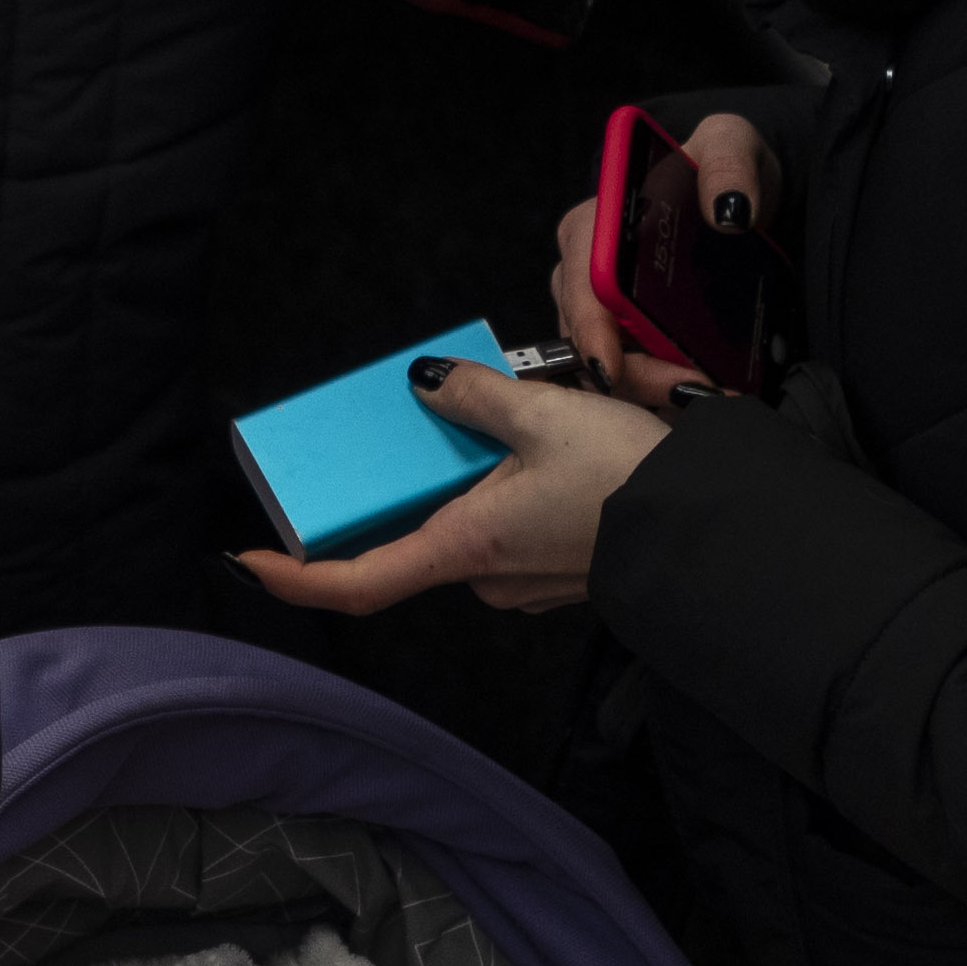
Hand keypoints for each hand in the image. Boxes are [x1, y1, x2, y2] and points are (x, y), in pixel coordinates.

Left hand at [240, 345, 674, 622]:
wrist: (714, 520)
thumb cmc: (630, 478)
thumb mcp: (544, 412)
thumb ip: (474, 394)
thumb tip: (427, 383)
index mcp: (467, 545)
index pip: (358, 582)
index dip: (295, 577)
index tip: (252, 559)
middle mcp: (489, 575)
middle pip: (420, 529)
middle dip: (422, 477)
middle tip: (440, 416)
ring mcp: (526, 579)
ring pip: (473, 521)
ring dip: (481, 473)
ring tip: (530, 417)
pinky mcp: (561, 569)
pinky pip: (515, 524)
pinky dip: (517, 485)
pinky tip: (557, 447)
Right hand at [552, 107, 780, 373]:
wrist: (744, 201)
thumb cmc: (723, 169)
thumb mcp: (731, 146)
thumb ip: (728, 164)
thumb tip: (728, 209)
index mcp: (591, 227)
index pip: (580, 289)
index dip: (592, 334)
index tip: (612, 372)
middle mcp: (582, 274)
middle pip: (589, 343)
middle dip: (637, 378)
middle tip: (699, 393)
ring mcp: (601, 313)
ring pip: (607, 370)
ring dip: (654, 394)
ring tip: (712, 399)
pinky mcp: (626, 339)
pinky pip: (631, 378)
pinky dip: (664, 395)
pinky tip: (705, 398)